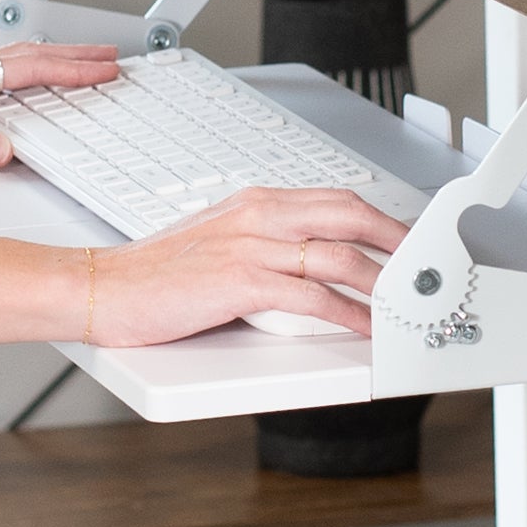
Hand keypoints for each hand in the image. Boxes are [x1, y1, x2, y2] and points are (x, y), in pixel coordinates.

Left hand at [0, 41, 121, 171]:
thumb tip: (4, 152)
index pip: (25, 67)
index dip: (70, 69)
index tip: (107, 69)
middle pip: (25, 56)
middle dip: (73, 55)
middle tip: (111, 56)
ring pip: (10, 62)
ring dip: (50, 60)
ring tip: (79, 63)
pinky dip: (21, 74)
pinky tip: (19, 87)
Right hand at [86, 186, 408, 343]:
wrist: (103, 287)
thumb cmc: (156, 274)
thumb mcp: (220, 244)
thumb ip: (264, 246)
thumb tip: (309, 266)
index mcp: (255, 202)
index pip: (334, 198)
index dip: (378, 217)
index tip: (404, 238)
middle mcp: (258, 214)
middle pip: (348, 211)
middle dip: (395, 236)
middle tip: (424, 262)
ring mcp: (251, 245)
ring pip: (338, 252)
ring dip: (382, 279)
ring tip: (405, 301)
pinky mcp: (240, 281)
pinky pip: (310, 295)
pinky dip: (347, 313)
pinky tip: (364, 327)